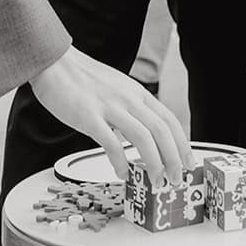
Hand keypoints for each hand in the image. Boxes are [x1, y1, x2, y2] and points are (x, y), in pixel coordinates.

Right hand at [29, 47, 191, 183]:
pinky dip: (120, 161)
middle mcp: (128, 99)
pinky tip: (121, 173)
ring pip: (142, 137)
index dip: (182, 144)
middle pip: (161, 131)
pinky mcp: (89, 116)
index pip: (169, 120)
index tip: (188, 163)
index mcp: (137, 93)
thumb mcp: (118, 88)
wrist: (56, 63)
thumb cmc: (84, 79)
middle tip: (176, 180)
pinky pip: (110, 142)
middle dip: (173, 159)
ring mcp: (110, 107)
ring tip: (156, 182)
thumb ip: (132, 108)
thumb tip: (144, 134)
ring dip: (154, 163)